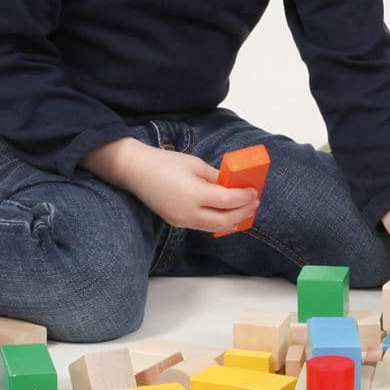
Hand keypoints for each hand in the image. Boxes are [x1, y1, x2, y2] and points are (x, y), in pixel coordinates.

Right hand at [82, 140, 257, 233]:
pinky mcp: (175, 221)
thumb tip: (233, 185)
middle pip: (222, 220)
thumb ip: (216, 177)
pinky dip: (217, 222)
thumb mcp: (196, 164)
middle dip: (242, 213)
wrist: (134, 171)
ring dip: (232, 220)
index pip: (226, 201)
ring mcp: (179, 219)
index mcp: (193, 194)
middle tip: (255, 204)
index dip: (243, 198)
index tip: (255, 192)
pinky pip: (201, 226)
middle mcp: (186, 211)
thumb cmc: (165, 163)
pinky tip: (227, 215)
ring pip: (212, 227)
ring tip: (246, 211)